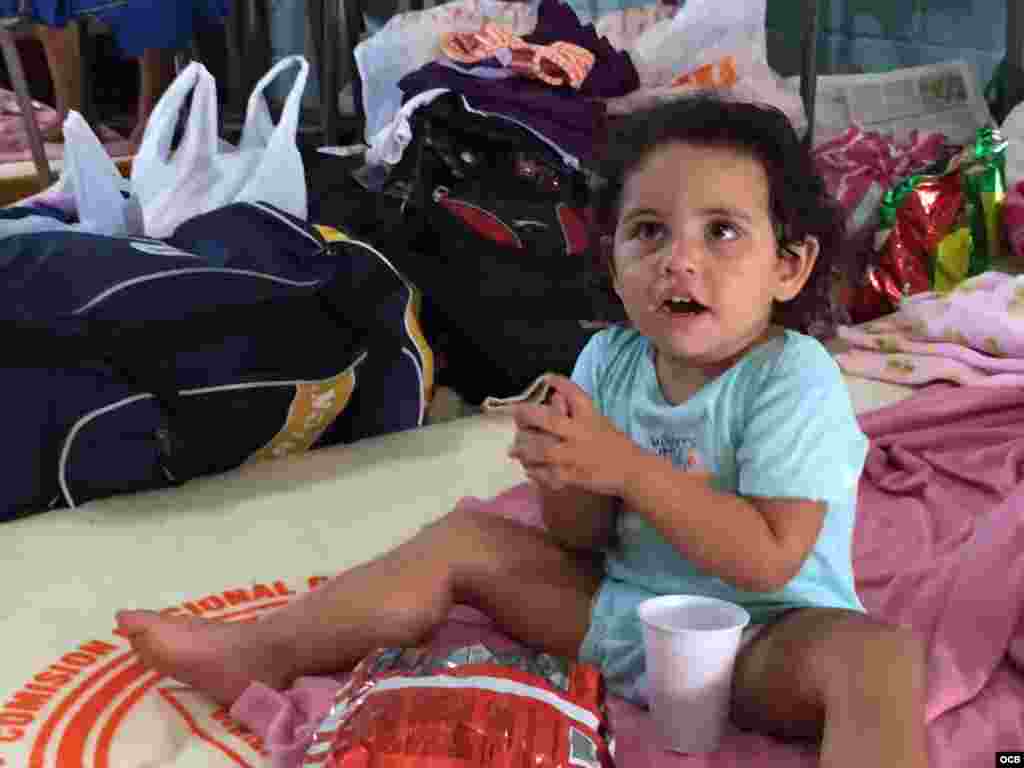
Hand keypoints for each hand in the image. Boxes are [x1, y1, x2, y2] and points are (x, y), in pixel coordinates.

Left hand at [507, 375, 639, 496]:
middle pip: (550, 421)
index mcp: (590, 416)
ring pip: (542, 450)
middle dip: (528, 417)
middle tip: (516, 416)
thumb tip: (552, 397)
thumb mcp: (597, 421)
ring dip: (524, 449)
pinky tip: (529, 469)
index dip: (560, 383)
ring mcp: (575, 456)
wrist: (631, 471)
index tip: (548, 378)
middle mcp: (581, 433)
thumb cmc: (612, 444)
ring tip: (514, 450)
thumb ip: (574, 410)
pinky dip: (534, 472)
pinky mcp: (572, 476)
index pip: (575, 394)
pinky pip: (546, 474)